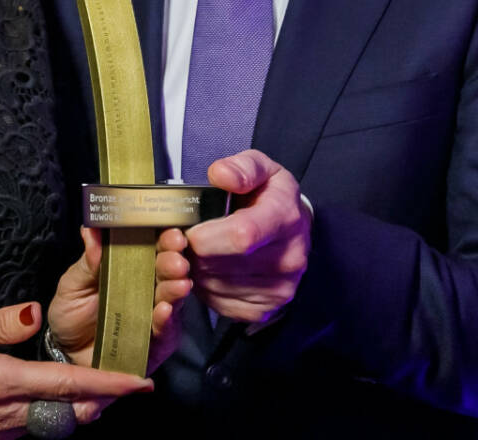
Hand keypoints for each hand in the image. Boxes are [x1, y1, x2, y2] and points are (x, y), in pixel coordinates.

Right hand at [0, 301, 152, 438]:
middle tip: (129, 378)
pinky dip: (55, 410)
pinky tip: (56, 392)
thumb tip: (35, 312)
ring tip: (101, 382)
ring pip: (55, 422)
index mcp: (0, 383)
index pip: (68, 385)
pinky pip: (34, 425)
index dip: (108, 384)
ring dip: (80, 405)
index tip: (140, 382)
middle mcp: (5, 415)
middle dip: (103, 399)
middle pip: (71, 412)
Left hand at [47, 227, 193, 369]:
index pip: (152, 248)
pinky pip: (164, 333)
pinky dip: (166, 321)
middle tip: (176, 259)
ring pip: (172, 301)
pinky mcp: (155, 343)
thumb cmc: (72, 313)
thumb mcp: (74, 283)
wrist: (66, 352)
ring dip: (176, 291)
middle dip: (174, 263)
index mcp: (130, 268)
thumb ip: (88, 260)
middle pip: (167, 272)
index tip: (169, 231)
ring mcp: (154, 316)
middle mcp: (148, 289)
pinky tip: (164, 311)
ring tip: (178, 283)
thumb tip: (91, 229)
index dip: (163, 239)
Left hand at [182, 148, 311, 323]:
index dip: (204, 235)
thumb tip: (220, 175)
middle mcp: (288, 258)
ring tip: (195, 251)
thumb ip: (241, 168)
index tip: (187, 228)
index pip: (241, 235)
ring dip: (193, 269)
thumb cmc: (270, 196)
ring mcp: (279, 288)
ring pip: (213, 285)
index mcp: (284, 218)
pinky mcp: (265, 309)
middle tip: (183, 237)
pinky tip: (207, 269)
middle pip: (220, 263)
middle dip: (191, 250)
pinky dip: (203, 288)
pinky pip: (218, 303)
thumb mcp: (261, 168)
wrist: (295, 229)